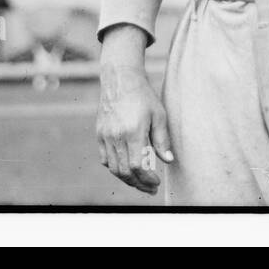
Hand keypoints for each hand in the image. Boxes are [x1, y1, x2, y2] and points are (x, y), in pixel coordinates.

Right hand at [97, 27, 173, 194]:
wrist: (120, 79)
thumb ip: (162, 140)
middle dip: (139, 184)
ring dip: (127, 179)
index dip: (147, 179)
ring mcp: (105, 136)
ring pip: (113, 168)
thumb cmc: (143, 96)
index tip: (156, 182)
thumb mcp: (159, 115)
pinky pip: (105, 159)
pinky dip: (115, 168)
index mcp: (133, 132)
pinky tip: (126, 169)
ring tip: (140, 182)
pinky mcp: (99, 134)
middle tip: (151, 188)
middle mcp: (116, 136)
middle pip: (125, 171)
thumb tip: (168, 160)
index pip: (137, 166)